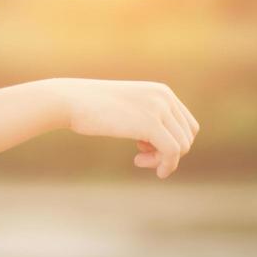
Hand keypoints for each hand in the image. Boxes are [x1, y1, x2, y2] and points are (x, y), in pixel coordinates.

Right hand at [55, 78, 199, 178]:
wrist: (70, 100)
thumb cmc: (90, 107)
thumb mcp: (125, 109)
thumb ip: (145, 119)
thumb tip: (157, 143)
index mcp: (161, 91)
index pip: (186, 124)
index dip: (171, 142)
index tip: (145, 148)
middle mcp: (164, 97)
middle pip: (187, 135)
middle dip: (169, 152)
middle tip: (141, 157)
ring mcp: (158, 108)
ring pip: (183, 145)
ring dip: (163, 160)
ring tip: (139, 160)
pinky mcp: (150, 123)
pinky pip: (173, 151)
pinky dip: (165, 165)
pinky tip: (141, 164)